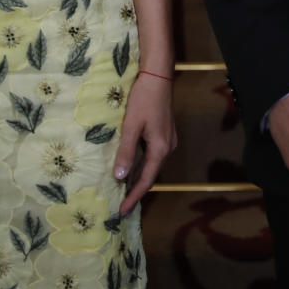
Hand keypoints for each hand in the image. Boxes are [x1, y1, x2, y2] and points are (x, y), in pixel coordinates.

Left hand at [113, 71, 176, 215]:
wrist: (158, 76)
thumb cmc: (143, 99)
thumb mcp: (131, 125)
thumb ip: (126, 152)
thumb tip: (120, 177)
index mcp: (160, 149)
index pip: (146, 180)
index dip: (134, 197)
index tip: (122, 211)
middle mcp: (168, 147)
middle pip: (150, 174)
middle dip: (135, 190)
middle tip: (121, 205)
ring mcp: (168, 139)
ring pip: (151, 164)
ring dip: (138, 176)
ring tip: (123, 189)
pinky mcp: (164, 132)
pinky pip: (152, 154)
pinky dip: (141, 164)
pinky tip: (131, 166)